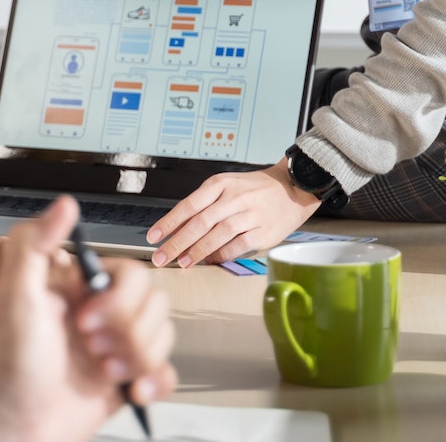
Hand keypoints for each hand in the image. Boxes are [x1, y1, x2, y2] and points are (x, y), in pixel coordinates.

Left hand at [0, 196, 175, 441]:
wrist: (6, 420)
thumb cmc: (4, 360)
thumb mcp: (14, 293)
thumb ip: (34, 243)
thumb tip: (65, 204)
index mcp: (81, 289)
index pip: (133, 275)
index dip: (119, 300)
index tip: (85, 320)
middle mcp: (101, 314)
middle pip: (155, 306)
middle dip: (130, 333)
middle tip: (91, 348)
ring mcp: (114, 347)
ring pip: (162, 338)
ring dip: (140, 357)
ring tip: (103, 371)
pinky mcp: (123, 381)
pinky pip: (162, 372)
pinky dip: (155, 380)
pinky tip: (133, 388)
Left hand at [145, 162, 318, 267]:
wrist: (292, 188)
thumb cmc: (254, 189)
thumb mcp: (226, 186)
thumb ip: (204, 204)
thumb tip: (176, 227)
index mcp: (221, 184)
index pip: (189, 204)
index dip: (169, 222)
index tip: (153, 236)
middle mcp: (234, 198)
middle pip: (200, 222)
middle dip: (177, 241)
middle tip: (161, 256)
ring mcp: (250, 214)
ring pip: (218, 234)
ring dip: (198, 250)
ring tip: (182, 262)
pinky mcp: (263, 232)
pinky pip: (238, 245)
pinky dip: (222, 254)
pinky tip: (209, 260)